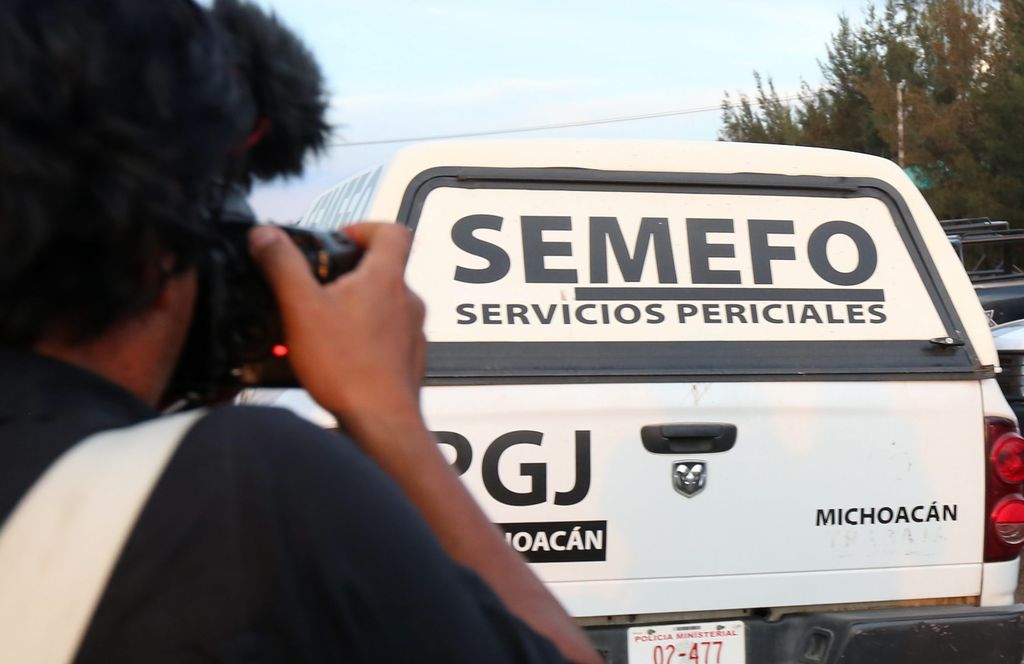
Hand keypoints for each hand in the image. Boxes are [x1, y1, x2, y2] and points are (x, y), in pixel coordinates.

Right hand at [249, 222, 426, 436]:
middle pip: (385, 269)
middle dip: (350, 274)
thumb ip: (282, 265)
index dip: (365, 227)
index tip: (340, 239)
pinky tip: (339, 356)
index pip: (392, 231)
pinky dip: (365, 339)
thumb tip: (265, 235)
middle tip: (319, 287)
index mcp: (386, 278)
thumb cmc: (347, 368)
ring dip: (356, 308)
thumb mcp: (301, 308)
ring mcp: (413, 332)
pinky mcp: (410, 359)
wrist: (381, 421)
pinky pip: (388, 338)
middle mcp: (408, 301)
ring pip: (385, 306)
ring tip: (323, 326)